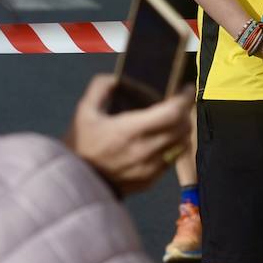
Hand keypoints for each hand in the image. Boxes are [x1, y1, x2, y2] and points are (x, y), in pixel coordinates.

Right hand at [64, 74, 192, 196]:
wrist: (75, 183)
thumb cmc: (80, 145)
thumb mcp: (84, 111)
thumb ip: (101, 87)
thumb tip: (119, 79)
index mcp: (129, 131)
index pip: (172, 113)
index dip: (184, 98)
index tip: (187, 88)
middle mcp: (144, 151)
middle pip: (182, 127)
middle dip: (185, 111)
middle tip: (179, 102)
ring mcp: (149, 169)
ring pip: (182, 144)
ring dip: (182, 129)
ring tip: (173, 120)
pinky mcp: (150, 181)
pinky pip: (172, 159)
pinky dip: (173, 145)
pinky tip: (162, 138)